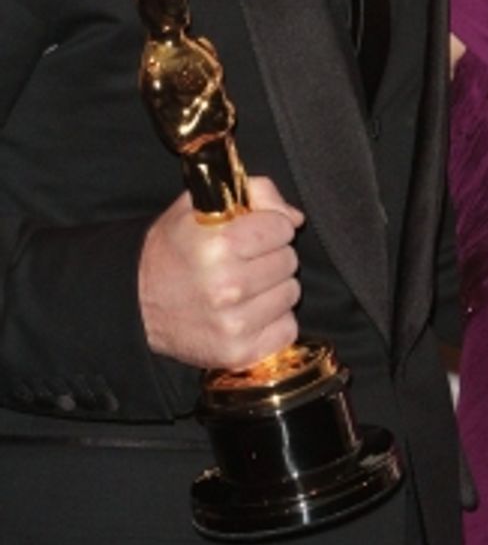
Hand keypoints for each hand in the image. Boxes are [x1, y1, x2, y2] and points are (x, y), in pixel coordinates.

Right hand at [139, 176, 303, 370]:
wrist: (135, 305)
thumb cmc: (172, 251)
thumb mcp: (199, 207)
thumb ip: (253, 193)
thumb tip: (294, 217)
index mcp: (218, 244)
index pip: (281, 228)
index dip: (269, 227)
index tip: (253, 234)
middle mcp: (227, 285)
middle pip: (289, 261)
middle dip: (271, 257)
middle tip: (245, 262)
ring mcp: (233, 323)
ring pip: (291, 294)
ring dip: (273, 289)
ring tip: (244, 288)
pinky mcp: (239, 352)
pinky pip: (287, 329)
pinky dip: (273, 321)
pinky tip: (248, 313)